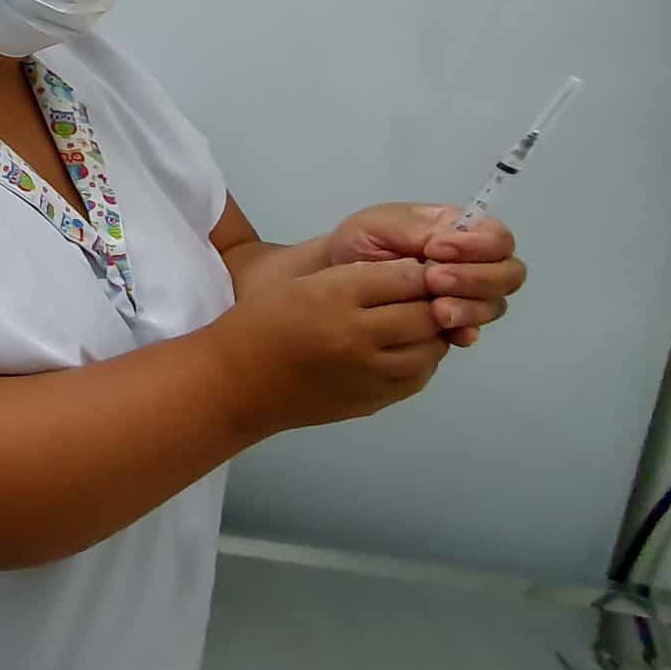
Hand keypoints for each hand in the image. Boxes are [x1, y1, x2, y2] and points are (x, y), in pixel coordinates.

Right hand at [214, 258, 449, 430]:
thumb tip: (414, 273)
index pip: (406, 278)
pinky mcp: (370, 401)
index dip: (423, 271)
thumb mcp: (299, 281)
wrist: (235, 382)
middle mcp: (356, 337)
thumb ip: (356, 274)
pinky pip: (416, 378)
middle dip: (435, 301)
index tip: (425, 268)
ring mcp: (366, 375)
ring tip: (420, 322)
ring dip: (434, 333)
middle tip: (432, 294)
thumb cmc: (261, 322)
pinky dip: (421, 360)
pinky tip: (408, 349)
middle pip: (426, 314)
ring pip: (430, 349)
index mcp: (334, 297)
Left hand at [325, 203, 527, 348]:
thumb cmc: (360, 243)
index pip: (498, 238)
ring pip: (495, 304)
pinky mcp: (451, 324)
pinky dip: (464, 330)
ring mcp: (466, 296)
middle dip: (476, 277)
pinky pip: (472, 330)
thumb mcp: (382, 223)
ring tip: (437, 308)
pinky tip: (447, 330)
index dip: (479, 245)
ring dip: (470, 306)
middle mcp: (473, 264)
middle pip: (508, 273)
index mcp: (460, 231)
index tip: (436, 249)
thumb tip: (451, 243)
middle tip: (435, 279)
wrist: (333, 278)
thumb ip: (419, 229)